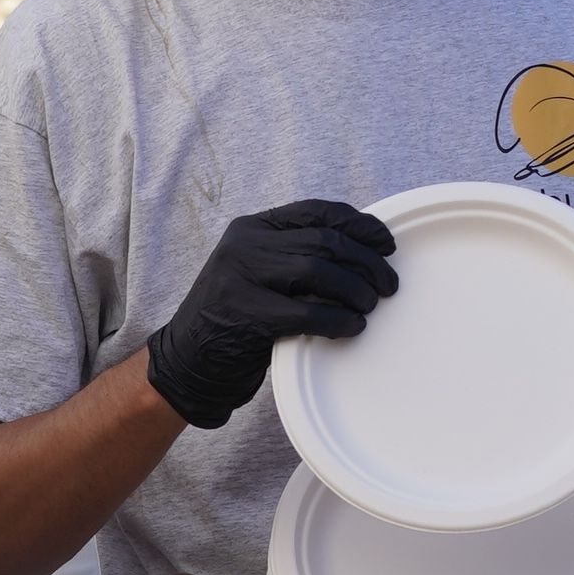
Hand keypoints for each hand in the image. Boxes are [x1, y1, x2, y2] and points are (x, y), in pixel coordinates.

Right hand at [144, 202, 399, 429]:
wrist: (186, 362)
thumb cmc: (233, 319)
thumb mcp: (255, 273)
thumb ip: (292, 255)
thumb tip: (361, 251)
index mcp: (251, 228)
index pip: (316, 212)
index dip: (359, 224)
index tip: (385, 243)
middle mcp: (244, 246)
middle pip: (324, 241)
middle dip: (367, 261)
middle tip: (388, 284)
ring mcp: (241, 278)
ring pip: (319, 270)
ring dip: (356, 289)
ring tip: (369, 306)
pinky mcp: (246, 315)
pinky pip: (308, 312)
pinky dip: (338, 319)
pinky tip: (353, 327)